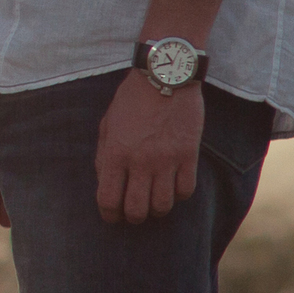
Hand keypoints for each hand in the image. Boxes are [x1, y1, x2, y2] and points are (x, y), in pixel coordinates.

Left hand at [94, 69, 203, 222]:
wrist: (165, 76)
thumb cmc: (131, 99)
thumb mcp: (107, 124)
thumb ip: (104, 155)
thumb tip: (106, 184)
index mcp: (115, 153)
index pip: (108, 200)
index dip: (109, 215)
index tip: (112, 216)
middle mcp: (140, 161)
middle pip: (137, 210)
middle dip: (133, 216)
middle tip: (134, 211)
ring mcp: (166, 160)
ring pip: (163, 206)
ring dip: (156, 208)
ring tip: (154, 200)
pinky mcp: (189, 155)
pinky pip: (185, 191)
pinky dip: (179, 194)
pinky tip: (173, 186)